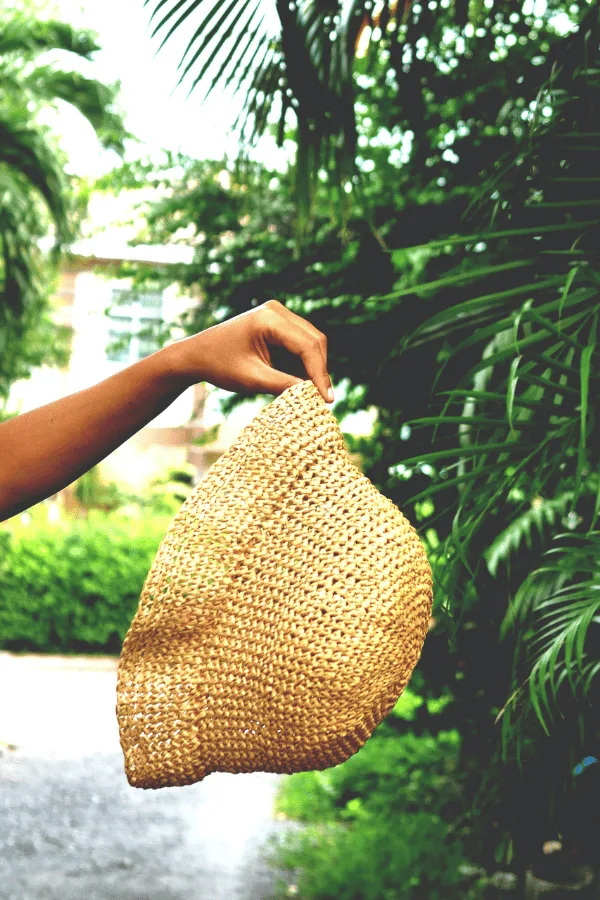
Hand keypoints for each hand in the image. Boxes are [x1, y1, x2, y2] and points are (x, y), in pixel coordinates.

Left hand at [169, 299, 333, 402]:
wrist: (196, 355)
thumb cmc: (220, 366)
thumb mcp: (252, 379)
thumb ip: (284, 385)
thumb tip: (315, 395)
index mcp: (269, 318)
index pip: (307, 346)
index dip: (320, 373)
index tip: (327, 399)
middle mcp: (277, 311)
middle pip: (314, 341)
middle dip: (320, 370)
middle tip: (323, 399)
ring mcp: (278, 315)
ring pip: (310, 343)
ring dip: (312, 368)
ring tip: (310, 394)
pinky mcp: (277, 325)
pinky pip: (299, 345)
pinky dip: (302, 364)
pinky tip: (297, 383)